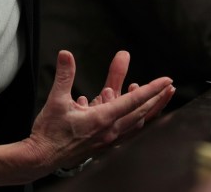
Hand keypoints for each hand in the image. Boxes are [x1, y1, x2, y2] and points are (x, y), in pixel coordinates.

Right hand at [28, 51, 174, 170]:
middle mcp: (110, 131)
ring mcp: (108, 140)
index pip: (133, 101)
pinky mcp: (103, 144)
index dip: (152, 89)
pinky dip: (135, 120)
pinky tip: (136, 114)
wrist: (40, 157)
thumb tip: (66, 54)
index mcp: (102, 119)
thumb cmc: (49, 132)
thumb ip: (64, 75)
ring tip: (156, 98)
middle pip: (141, 114)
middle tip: (169, 87)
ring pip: (136, 124)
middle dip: (157, 99)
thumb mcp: (56, 100)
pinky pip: (127, 132)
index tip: (166, 80)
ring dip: (148, 110)